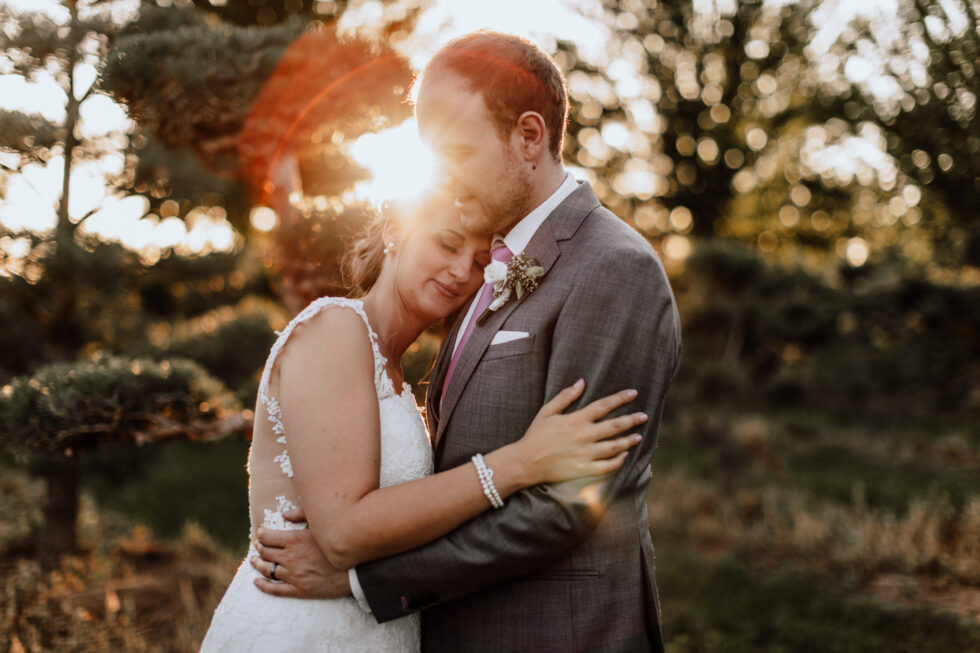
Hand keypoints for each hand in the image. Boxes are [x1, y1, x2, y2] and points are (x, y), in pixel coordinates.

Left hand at [251, 506, 351, 598]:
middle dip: (259, 548)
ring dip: (257, 564)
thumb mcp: (322, 524)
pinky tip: (257, 582)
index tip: (261, 533)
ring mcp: (293, 575)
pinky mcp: (298, 589)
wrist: (355, 569)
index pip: (267, 537)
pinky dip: (263, 585)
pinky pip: (275, 589)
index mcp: (294, 540)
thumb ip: (302, 515)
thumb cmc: (340, 543)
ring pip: (267, 570)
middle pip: (265, 553)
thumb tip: (284, 514)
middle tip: (258, 546)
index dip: (261, 535)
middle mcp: (290, 558)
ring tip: (254, 561)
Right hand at [518, 379, 646, 483]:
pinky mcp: (584, 470)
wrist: (526, 462)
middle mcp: (584, 436)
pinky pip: (607, 466)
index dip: (620, 398)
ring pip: (615, 447)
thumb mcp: (547, 411)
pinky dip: (618, 461)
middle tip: (644, 416)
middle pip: (615, 426)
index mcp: (576, 420)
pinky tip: (623, 455)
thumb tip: (582, 381)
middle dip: (632, 420)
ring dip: (629, 440)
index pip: (604, 406)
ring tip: (638, 436)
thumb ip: (566, 396)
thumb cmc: (535, 435)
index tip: (634, 393)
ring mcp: (586, 454)